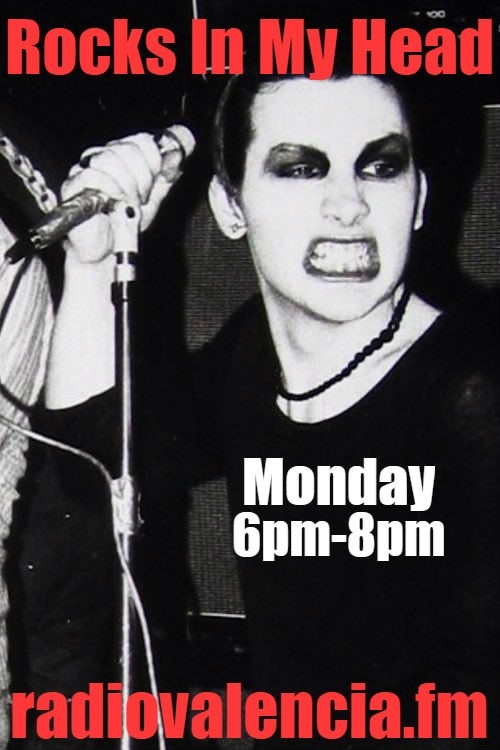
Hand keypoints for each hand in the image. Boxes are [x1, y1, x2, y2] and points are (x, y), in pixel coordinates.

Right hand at [61, 132, 183, 263]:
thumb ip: (167, 173)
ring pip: (111, 160)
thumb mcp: (155, 196)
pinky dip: (110, 193)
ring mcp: (85, 168)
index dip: (154, 163)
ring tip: (126, 206)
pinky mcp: (72, 185)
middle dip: (142, 180)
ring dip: (126, 188)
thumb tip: (181, 147)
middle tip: (139, 200)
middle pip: (129, 149)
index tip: (152, 186)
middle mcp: (102, 157)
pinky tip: (113, 206)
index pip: (143, 141)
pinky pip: (94, 176)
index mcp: (121, 154)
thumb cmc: (124, 222)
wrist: (107, 249)